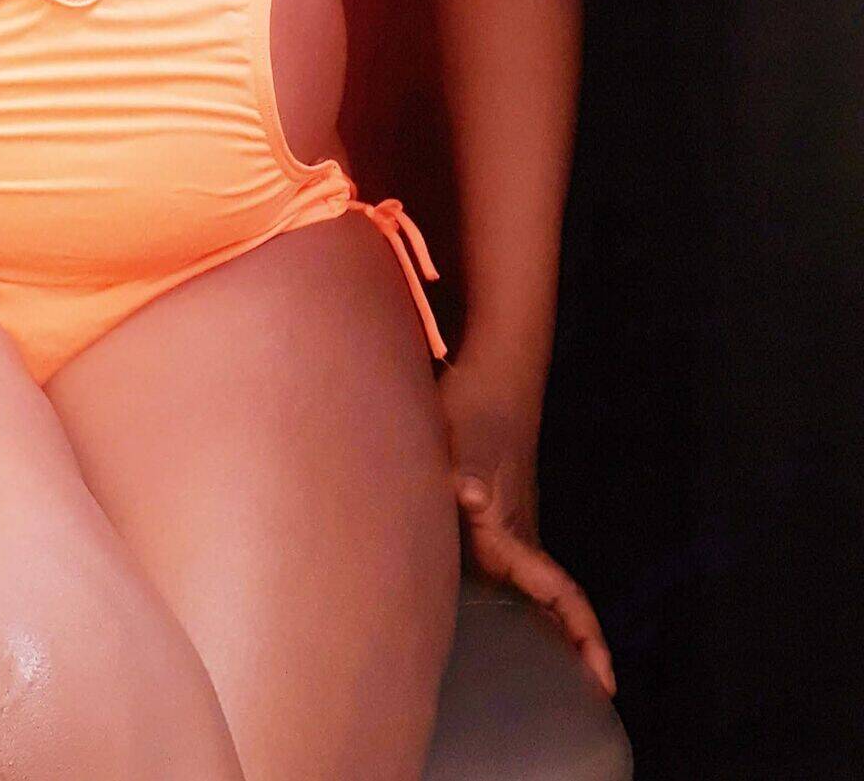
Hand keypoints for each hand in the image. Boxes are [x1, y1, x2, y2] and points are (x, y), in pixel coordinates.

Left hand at [438, 361, 616, 696]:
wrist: (491, 376)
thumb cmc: (472, 408)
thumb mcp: (461, 441)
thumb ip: (464, 471)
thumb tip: (470, 497)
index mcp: (515, 530)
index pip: (560, 595)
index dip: (583, 635)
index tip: (605, 676)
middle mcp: (520, 535)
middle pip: (557, 601)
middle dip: (576, 646)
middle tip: (596, 692)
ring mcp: (510, 525)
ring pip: (537, 588)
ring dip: (552, 627)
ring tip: (561, 672)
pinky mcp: (495, 513)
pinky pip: (513, 569)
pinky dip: (523, 600)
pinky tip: (510, 615)